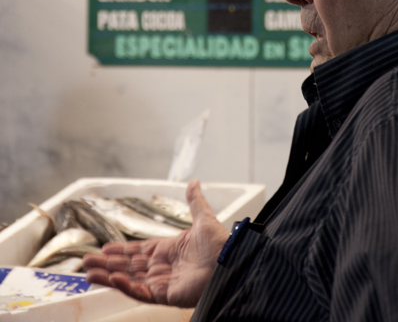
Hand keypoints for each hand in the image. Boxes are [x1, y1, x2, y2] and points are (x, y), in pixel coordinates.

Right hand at [83, 180, 228, 307]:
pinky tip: (112, 279)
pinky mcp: (165, 295)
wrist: (231, 263)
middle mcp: (163, 267)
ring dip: (109, 276)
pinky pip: (140, 291)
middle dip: (107, 264)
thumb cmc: (222, 245)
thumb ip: (195, 201)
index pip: (139, 251)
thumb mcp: (205, 219)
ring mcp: (162, 282)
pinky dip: (126, 286)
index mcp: (169, 250)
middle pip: (128, 266)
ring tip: (88, 272)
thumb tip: (193, 181)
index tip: (104, 249)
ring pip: (129, 279)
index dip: (121, 251)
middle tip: (86, 262)